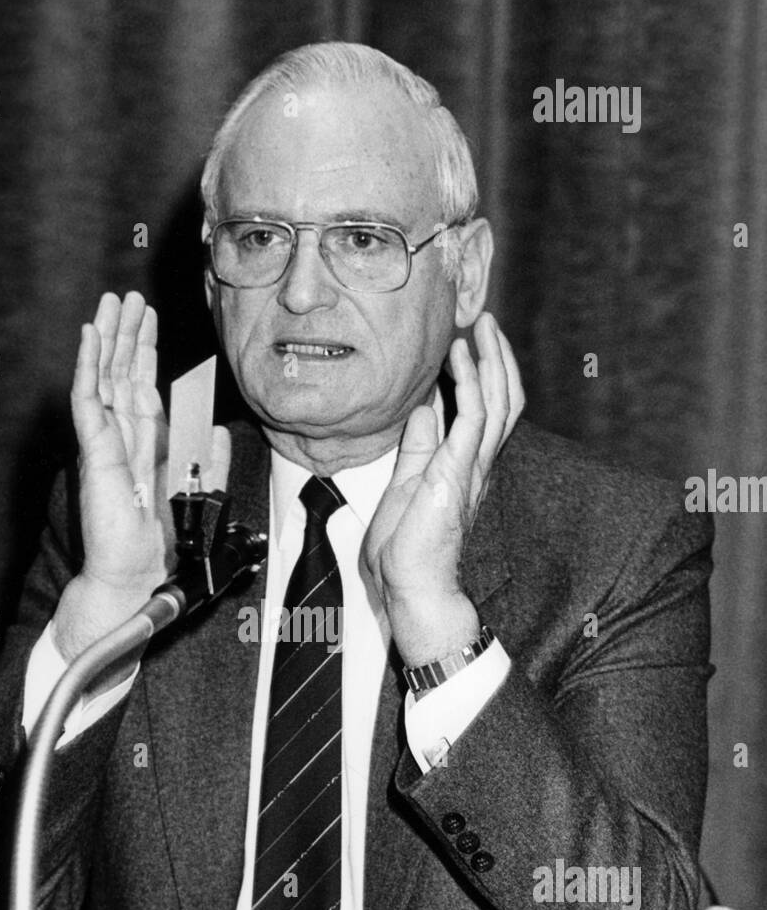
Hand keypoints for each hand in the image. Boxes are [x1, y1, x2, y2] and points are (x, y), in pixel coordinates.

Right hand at [53, 291, 228, 661]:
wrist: (137, 574)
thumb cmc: (160, 544)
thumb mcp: (199, 492)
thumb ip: (209, 459)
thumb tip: (221, 429)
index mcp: (145, 444)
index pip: (142, 386)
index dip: (145, 350)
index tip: (148, 317)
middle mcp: (122, 437)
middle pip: (121, 373)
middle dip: (125, 332)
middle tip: (126, 296)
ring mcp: (105, 442)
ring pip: (104, 377)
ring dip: (106, 337)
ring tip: (109, 302)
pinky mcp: (96, 451)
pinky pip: (89, 401)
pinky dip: (88, 366)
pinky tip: (90, 336)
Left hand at [362, 313, 523, 666]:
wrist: (410, 587)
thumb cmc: (405, 551)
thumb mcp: (407, 483)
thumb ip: (420, 446)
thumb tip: (423, 408)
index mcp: (466, 468)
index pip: (486, 413)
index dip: (483, 376)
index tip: (470, 343)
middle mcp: (478, 465)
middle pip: (503, 400)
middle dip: (498, 358)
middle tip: (487, 322)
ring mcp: (472, 468)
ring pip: (497, 402)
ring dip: (491, 360)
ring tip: (482, 326)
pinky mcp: (458, 471)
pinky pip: (472, 417)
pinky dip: (469, 382)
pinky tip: (460, 357)